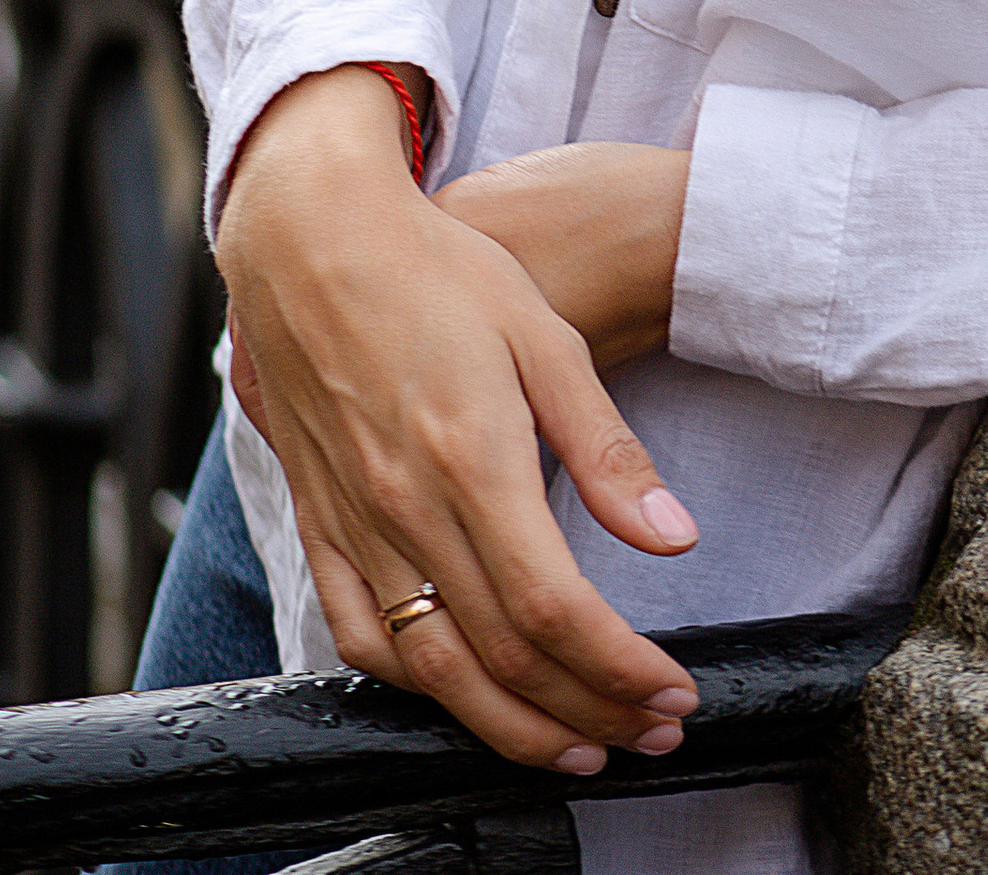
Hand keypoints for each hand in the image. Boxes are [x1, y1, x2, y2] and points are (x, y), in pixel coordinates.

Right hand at [215, 69, 700, 777]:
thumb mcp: (545, 336)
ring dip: (509, 728)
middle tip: (651, 734)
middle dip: (588, 712)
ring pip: (431, 671)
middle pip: (502, 656)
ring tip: (575, 746)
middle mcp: (407, 509)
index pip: (555, 609)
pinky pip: (359, 640)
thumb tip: (674, 538)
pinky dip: (417, 689)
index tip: (674, 695)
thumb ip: (606, 449)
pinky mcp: (319, 527)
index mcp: (473, 459)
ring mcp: (355, 527)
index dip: (620, 669)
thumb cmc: (440, 273)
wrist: (313, 240)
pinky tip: (464, 696)